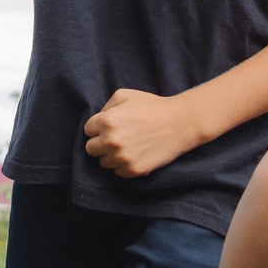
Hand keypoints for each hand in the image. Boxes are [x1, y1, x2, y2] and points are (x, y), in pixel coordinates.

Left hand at [82, 88, 206, 177]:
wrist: (180, 122)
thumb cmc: (153, 106)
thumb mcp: (125, 95)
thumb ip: (106, 107)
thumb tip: (97, 121)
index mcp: (107, 121)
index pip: (87, 130)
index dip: (98, 128)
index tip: (110, 127)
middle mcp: (111, 141)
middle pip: (90, 149)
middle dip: (100, 143)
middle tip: (116, 138)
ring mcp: (122, 157)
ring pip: (103, 163)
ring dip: (111, 156)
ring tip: (127, 146)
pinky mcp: (134, 170)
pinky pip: (118, 173)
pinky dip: (123, 165)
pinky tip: (135, 154)